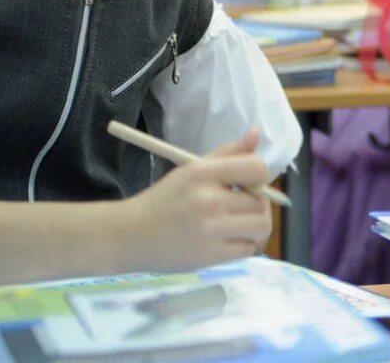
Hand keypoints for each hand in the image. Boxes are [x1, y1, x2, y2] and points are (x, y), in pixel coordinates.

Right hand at [119, 130, 272, 271]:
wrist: (128, 236)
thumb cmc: (163, 200)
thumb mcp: (191, 169)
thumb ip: (227, 153)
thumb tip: (255, 133)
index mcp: (203, 173)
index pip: (256, 168)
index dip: (259, 176)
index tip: (248, 184)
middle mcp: (209, 200)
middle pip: (261, 201)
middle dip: (257, 203)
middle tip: (241, 207)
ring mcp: (210, 230)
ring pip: (261, 226)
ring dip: (256, 225)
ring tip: (240, 224)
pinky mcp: (210, 257)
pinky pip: (248, 249)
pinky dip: (244, 245)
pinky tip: (229, 240)